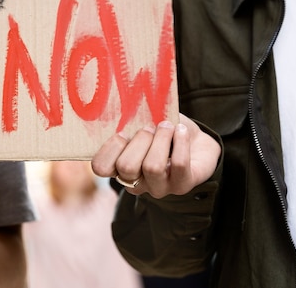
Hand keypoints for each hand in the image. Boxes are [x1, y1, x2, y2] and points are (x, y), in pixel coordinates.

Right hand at [91, 113, 219, 197]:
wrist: (195, 141)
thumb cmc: (161, 130)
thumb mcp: (140, 122)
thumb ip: (127, 121)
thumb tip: (123, 107)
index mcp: (118, 167)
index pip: (101, 167)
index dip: (110, 148)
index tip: (124, 132)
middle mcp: (135, 182)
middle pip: (126, 167)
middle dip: (140, 139)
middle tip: (150, 128)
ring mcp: (158, 188)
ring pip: (152, 167)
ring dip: (161, 138)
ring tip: (167, 126)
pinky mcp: (182, 186)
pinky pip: (179, 164)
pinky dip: (181, 140)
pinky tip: (181, 131)